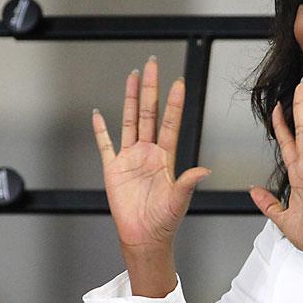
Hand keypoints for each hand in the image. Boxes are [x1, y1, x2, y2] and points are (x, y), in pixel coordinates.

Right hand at [93, 57, 210, 252]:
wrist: (144, 237)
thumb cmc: (164, 221)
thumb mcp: (179, 201)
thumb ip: (188, 183)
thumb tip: (204, 171)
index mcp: (166, 158)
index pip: (171, 123)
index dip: (174, 103)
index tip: (178, 82)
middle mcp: (148, 152)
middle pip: (149, 113)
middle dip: (151, 88)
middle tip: (152, 66)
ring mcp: (130, 158)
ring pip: (129, 121)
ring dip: (130, 99)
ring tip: (132, 77)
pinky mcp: (114, 169)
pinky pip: (106, 144)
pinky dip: (101, 130)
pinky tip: (98, 114)